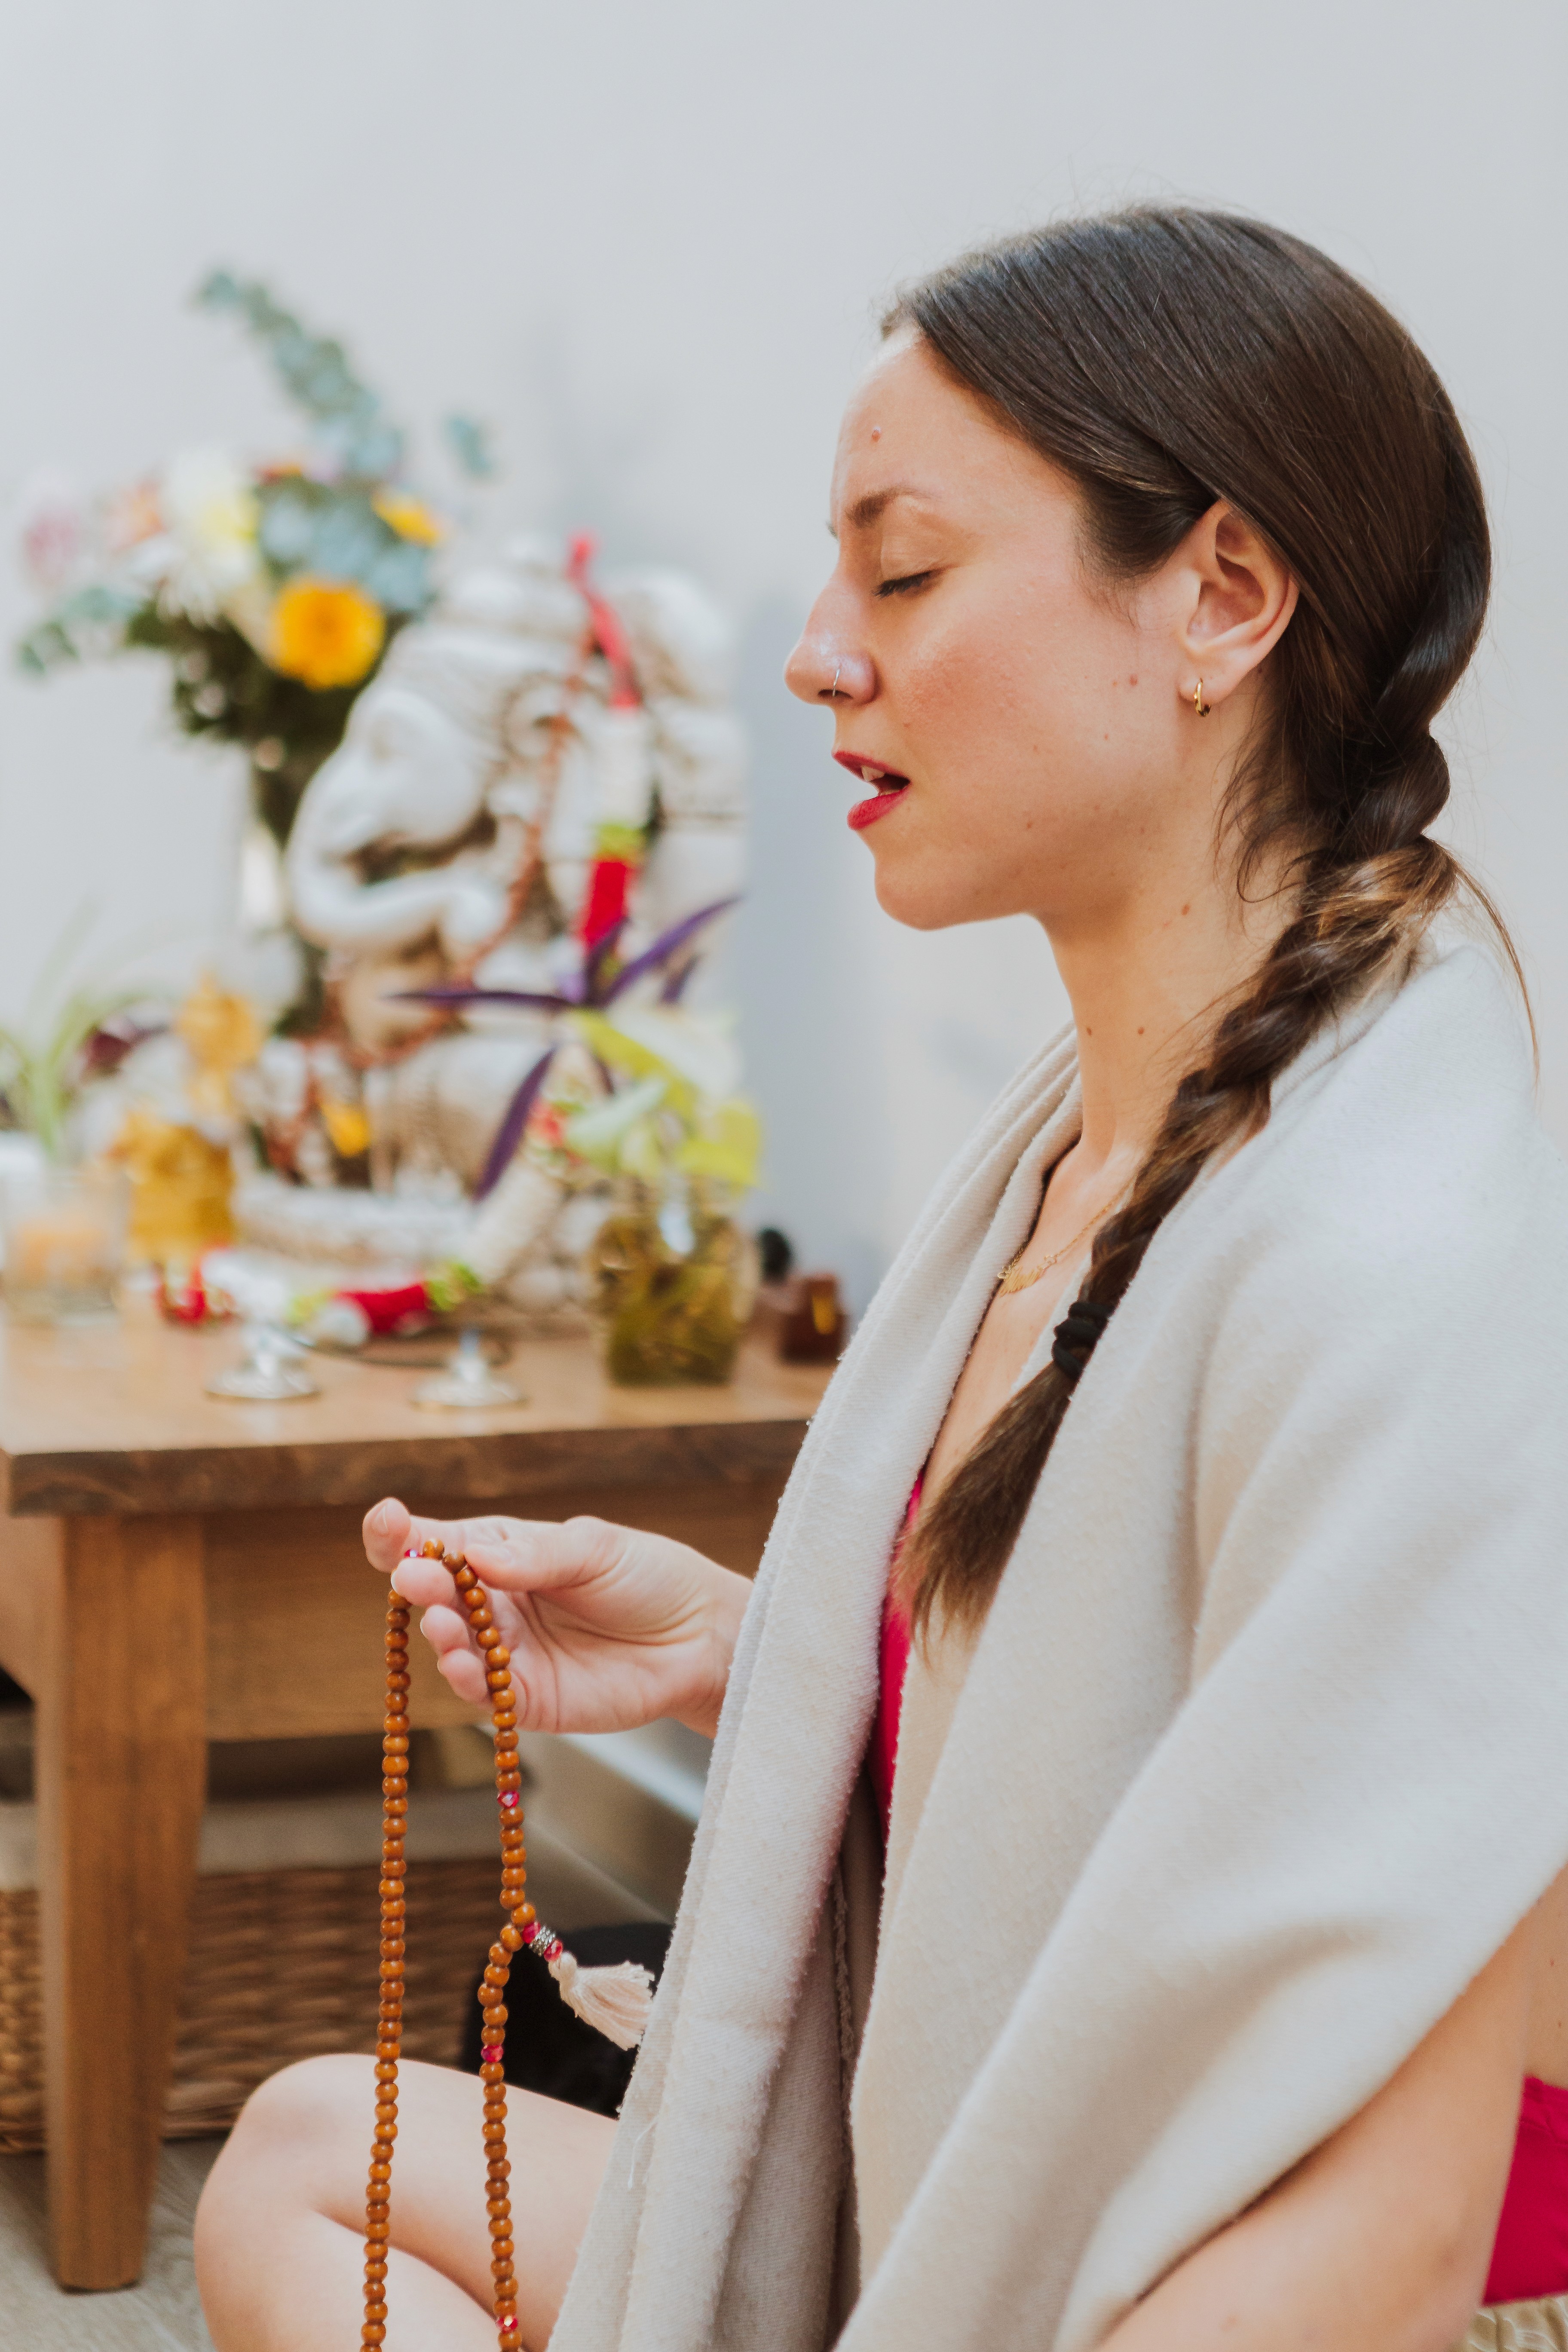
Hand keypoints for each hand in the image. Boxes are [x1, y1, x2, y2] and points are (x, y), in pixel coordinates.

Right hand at [363, 1498, 749, 1738]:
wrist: (701, 1635)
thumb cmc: (648, 1577)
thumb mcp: (595, 1548)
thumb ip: (537, 1554)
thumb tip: (477, 1556)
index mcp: (502, 1553)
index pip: (438, 1542)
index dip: (402, 1533)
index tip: (385, 1519)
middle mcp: (494, 1603)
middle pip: (436, 1596)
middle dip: (418, 1584)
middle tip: (413, 1577)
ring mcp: (507, 1652)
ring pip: (454, 1646)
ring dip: (440, 1634)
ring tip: (442, 1621)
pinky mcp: (528, 1699)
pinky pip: (486, 1695)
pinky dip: (469, 1681)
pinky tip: (463, 1664)